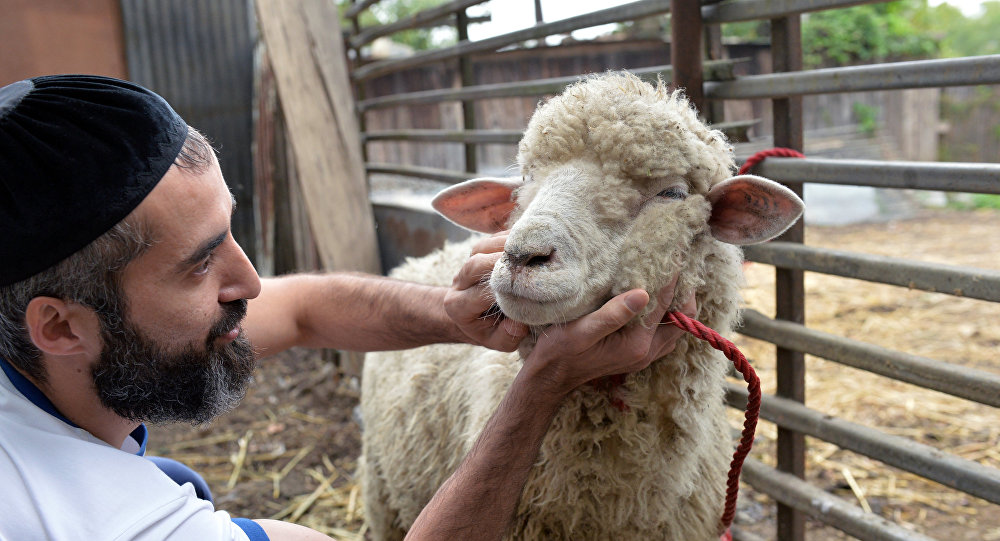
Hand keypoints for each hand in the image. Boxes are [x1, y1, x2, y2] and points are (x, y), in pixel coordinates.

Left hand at [444, 232, 528, 351]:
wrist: (480, 317)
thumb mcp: (501, 342)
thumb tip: (518, 323)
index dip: (505, 288)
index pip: (480, 293)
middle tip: (532, 262)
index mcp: (458, 307)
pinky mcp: (478, 251)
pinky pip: (491, 238)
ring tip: (533, 249)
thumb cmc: (493, 331)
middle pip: (476, 264)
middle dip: (504, 261)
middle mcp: (458, 283)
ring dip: (507, 245)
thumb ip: (508, 336)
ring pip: (482, 247)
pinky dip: (511, 237)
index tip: (530, 287)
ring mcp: (467, 264)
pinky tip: (531, 241)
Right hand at [524, 275, 695, 394]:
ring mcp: (644, 356)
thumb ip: (612, 314)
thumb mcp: (581, 330)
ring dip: (676, 304)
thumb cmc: (560, 351)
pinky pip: (664, 334)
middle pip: (682, 320)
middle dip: (683, 292)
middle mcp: (647, 352)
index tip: (674, 253)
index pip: (665, 305)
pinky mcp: (638, 355)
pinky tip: (654, 300)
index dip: (671, 278)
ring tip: (669, 279)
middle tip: (676, 265)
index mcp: (637, 344)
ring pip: (676, 327)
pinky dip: (666, 315)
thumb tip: (644, 293)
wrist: (551, 375)